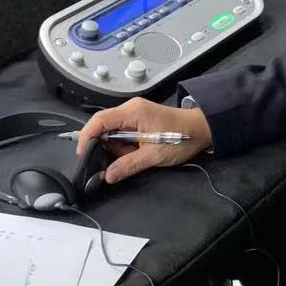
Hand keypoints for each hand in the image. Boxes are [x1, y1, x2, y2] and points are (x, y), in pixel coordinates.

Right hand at [75, 97, 212, 183]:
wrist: (203, 129)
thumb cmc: (182, 138)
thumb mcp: (154, 155)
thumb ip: (128, 165)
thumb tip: (107, 175)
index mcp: (132, 112)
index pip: (99, 120)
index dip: (86, 136)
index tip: (82, 154)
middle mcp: (130, 109)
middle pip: (103, 125)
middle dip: (101, 146)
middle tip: (104, 163)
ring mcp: (134, 114)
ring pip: (112, 131)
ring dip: (114, 148)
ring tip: (125, 159)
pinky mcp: (139, 120)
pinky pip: (121, 132)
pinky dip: (121, 145)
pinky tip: (129, 155)